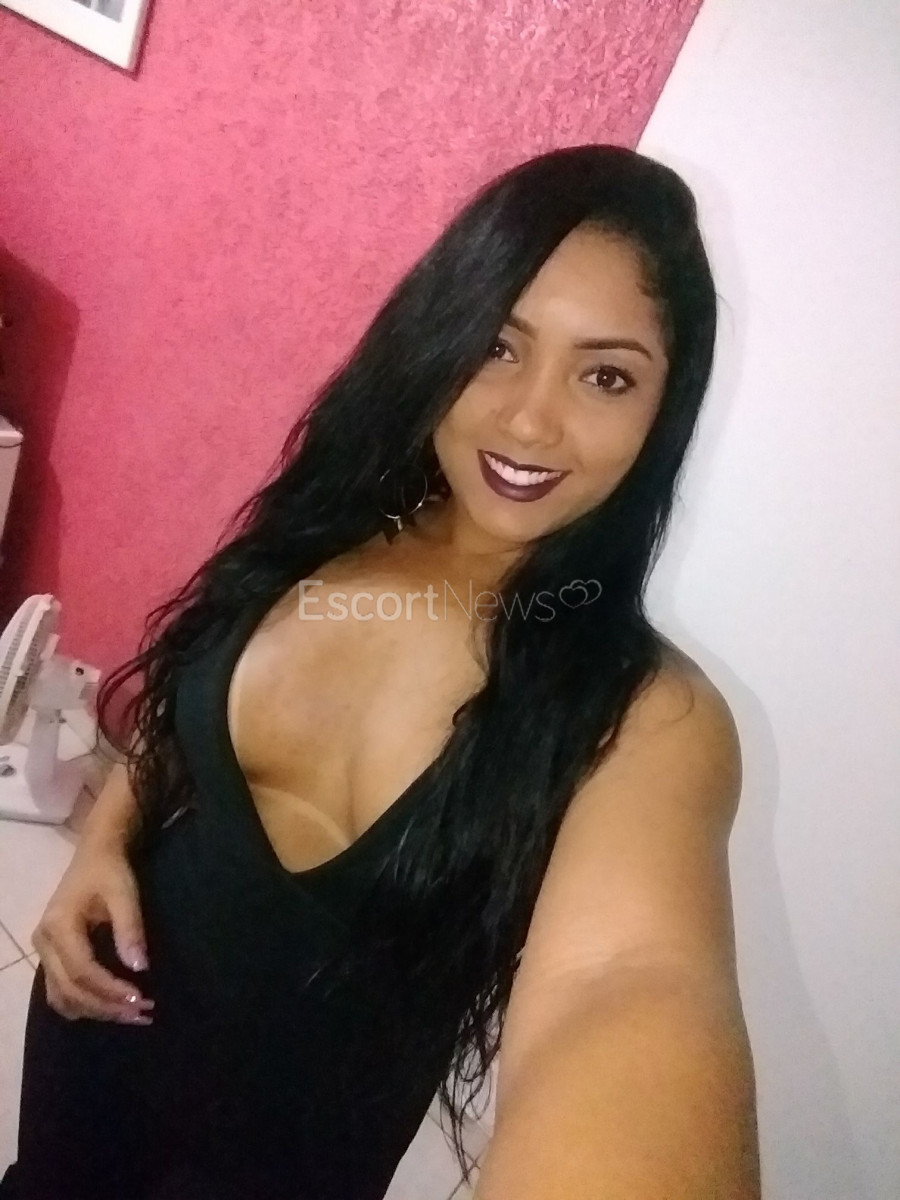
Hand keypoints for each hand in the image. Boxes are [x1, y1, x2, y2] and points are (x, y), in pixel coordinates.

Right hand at [31, 839, 155, 1024]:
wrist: (95, 855)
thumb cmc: (110, 871)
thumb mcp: (124, 893)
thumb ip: (129, 929)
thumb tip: (139, 968)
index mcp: (58, 926)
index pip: (82, 970)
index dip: (110, 990)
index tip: (140, 999)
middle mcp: (44, 944)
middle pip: (70, 990)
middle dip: (106, 1007)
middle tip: (142, 1014)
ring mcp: (44, 952)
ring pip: (63, 997)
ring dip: (96, 1011)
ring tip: (132, 1015)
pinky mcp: (51, 957)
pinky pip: (61, 991)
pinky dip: (85, 1004)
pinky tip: (112, 1006)